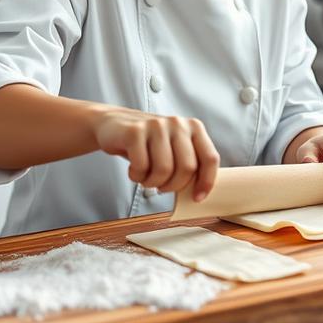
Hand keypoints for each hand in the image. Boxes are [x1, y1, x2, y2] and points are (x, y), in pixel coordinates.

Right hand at [92, 110, 219, 200]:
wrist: (113, 125)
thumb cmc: (148, 143)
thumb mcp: (174, 147)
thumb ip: (190, 162)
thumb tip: (201, 192)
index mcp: (194, 127)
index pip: (210, 158)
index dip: (206, 182)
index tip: (197, 198)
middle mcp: (178, 123)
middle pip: (187, 168)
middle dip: (174, 186)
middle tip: (162, 187)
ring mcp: (156, 126)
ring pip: (164, 170)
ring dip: (153, 182)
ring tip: (147, 178)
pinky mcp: (135, 132)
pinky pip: (142, 166)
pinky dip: (137, 176)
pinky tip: (134, 171)